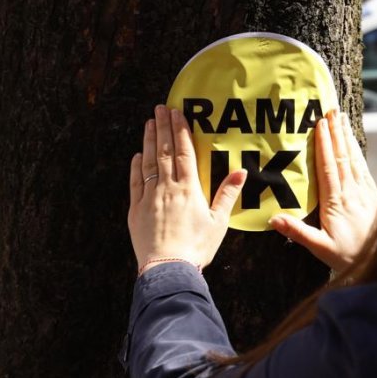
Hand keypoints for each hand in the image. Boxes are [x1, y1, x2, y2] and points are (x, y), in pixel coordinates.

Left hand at [128, 105, 245, 274]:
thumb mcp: (218, 222)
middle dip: (163, 127)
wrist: (168, 269)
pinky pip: (135, 183)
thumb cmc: (197, 247)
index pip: (184, 152)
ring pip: (148, 162)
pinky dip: (136, 167)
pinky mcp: (136, 210)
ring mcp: (149, 197)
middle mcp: (167, 188)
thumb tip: (241, 171)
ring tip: (149, 124)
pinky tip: (137, 155)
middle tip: (160, 108)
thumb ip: (227, 194)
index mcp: (189, 189)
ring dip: (149, 141)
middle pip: (164, 151)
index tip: (177, 112)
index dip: (180, 130)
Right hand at [269, 111, 376, 272]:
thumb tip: (273, 218)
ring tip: (341, 118)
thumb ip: (298, 232)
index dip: (324, 144)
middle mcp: (352, 192)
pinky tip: (354, 145)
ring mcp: (365, 192)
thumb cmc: (351, 257)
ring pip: (354, 159)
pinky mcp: (374, 196)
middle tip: (331, 110)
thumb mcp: (321, 249)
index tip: (320, 124)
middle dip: (336, 132)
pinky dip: (357, 152)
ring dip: (347, 137)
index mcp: (336, 202)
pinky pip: (363, 168)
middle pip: (342, 156)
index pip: (328, 167)